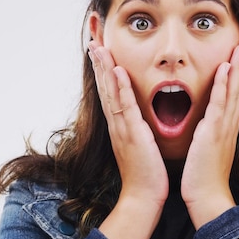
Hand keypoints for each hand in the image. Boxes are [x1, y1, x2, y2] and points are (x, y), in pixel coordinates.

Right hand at [88, 40, 167, 238]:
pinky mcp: (132, 134)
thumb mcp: (140, 146)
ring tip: (98, 47)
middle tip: (93, 41)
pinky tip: (117, 71)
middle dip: (98, 64)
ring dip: (104, 68)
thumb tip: (138, 119)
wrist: (143, 198)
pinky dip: (120, 88)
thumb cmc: (145, 174)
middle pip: (104, 88)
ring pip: (111, 92)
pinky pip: (125, 106)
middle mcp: (117, 124)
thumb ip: (137, 130)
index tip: (100, 52)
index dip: (104, 72)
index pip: (110, 93)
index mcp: (120, 126)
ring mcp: (122, 128)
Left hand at [181, 39, 238, 228]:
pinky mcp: (213, 133)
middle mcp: (229, 124)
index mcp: (227, 127)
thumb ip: (210, 133)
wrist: (206, 198)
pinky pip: (219, 104)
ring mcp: (223, 127)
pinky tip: (225, 68)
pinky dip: (223, 85)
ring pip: (234, 91)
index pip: (238, 94)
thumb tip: (209, 123)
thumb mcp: (208, 149)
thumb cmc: (204, 177)